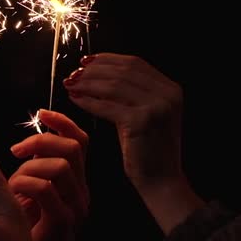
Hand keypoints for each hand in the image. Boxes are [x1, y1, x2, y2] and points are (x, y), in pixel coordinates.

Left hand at [9, 109, 88, 240]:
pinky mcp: (64, 222)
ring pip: (61, 166)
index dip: (63, 121)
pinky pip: (47, 190)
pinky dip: (25, 184)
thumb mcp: (29, 188)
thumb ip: (30, 165)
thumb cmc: (27, 226)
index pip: (81, 140)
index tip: (41, 113)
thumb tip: (17, 141)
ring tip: (13, 181)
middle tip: (16, 151)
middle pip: (73, 147)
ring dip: (30, 167)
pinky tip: (12, 190)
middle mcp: (82, 191)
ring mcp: (76, 207)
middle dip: (41, 140)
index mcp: (77, 180)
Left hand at [65, 53, 204, 234]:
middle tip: (73, 74)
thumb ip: (133, 92)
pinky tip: (75, 100)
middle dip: (94, 70)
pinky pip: (107, 106)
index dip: (108, 59)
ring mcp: (157, 107)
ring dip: (88, 83)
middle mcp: (168, 94)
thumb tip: (99, 72)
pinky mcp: (142, 121)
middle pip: (123, 71)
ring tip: (70, 85)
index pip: (135, 63)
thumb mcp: (147, 113)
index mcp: (170, 88)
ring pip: (113, 86)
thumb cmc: (149, 149)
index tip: (86, 61)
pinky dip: (88, 101)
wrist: (162, 181)